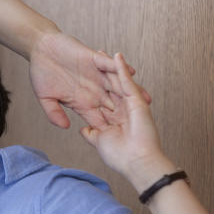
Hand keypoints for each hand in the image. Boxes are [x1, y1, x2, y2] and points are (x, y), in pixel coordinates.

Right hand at [29, 32, 149, 129]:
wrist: (41, 49)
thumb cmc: (41, 73)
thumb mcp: (45, 97)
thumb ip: (54, 112)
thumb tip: (65, 127)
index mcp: (81, 101)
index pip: (98, 117)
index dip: (108, 128)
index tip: (119, 140)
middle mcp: (92, 89)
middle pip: (113, 104)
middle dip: (126, 114)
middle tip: (140, 125)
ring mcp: (95, 75)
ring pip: (117, 85)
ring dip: (131, 92)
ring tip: (145, 99)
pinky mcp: (94, 59)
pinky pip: (109, 65)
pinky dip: (119, 68)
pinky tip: (131, 72)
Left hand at [79, 53, 170, 187]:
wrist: (138, 162)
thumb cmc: (120, 157)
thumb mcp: (99, 142)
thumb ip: (91, 134)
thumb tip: (82, 129)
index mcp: (107, 119)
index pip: (95, 100)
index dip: (87, 89)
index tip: (75, 79)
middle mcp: (117, 110)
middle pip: (106, 87)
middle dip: (97, 73)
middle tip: (87, 58)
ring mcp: (127, 105)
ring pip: (115, 81)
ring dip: (109, 66)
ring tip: (99, 51)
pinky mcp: (136, 101)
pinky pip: (126, 82)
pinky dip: (121, 69)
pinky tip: (115, 56)